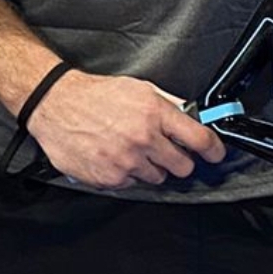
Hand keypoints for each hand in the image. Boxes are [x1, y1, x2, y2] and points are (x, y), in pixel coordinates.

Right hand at [28, 70, 225, 188]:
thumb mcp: (139, 89)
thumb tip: (192, 117)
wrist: (56, 104)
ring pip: (158, 178)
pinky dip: (126, 174)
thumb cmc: (96, 95)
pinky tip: (114, 156)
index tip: (216, 155)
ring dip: (150, 168)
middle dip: (179, 160)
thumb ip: (168, 105)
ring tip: (131, 150)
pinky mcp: (109, 178)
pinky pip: (131, 184)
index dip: (213, 150)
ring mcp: (126, 161)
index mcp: (154, 113)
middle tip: (167, 152)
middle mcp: (143, 139)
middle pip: (183, 166)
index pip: (199, 139)